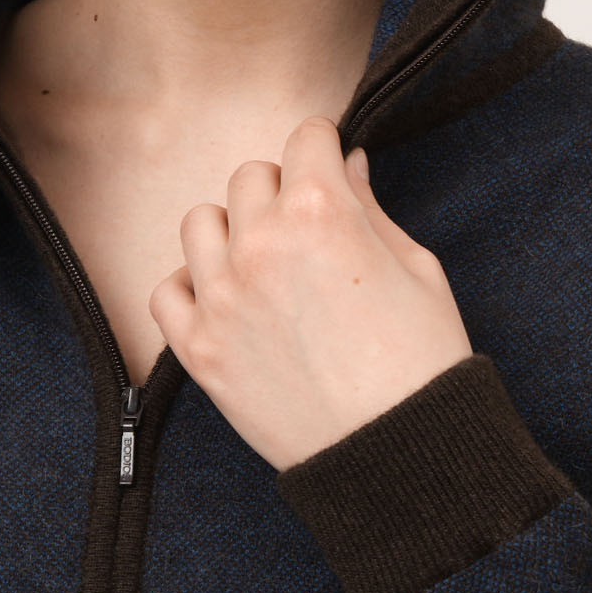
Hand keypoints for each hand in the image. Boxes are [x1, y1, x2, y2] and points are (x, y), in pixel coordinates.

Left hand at [148, 114, 473, 471]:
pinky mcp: (200, 349)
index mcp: (321, 211)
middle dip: (281, 190)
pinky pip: (168, 291)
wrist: (398, 455)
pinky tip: (228, 301)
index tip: (330, 167)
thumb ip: (371, 208)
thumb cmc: (423, 363)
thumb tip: (348, 165)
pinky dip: (192, 288)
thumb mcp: (417, 269)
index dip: (325, 149)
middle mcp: (260, 244)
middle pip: (250, 176)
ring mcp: (221, 297)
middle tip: (309, 228)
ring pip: (200, 223)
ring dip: (232, 232)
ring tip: (265, 264)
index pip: (305, 137)